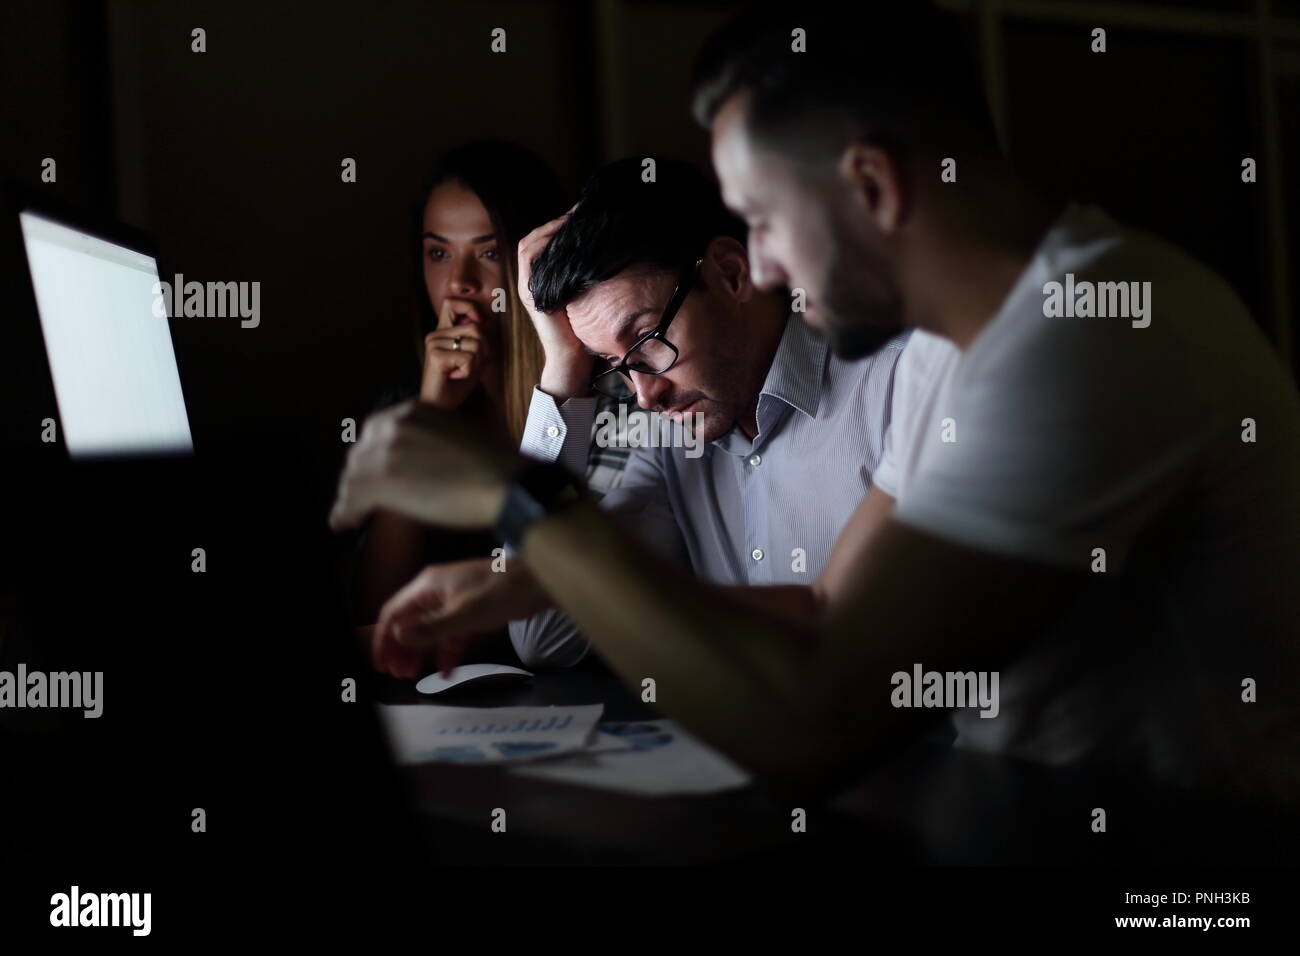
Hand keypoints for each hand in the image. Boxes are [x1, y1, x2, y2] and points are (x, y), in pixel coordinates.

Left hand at [330, 400, 517, 531]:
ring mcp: (384, 450)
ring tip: (349, 513)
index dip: (371, 457)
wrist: (504, 482)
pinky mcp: (381, 480)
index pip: (376, 433)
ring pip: (352, 478)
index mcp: (412, 410)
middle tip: (358, 497)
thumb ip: (431, 437)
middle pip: (360, 454)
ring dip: (350, 498)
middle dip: (358, 477)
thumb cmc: (495, 465)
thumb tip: (420, 459)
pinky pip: (350, 500)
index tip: (371, 471)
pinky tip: (343, 524)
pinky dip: (344, 514)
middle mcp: (393, 423)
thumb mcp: (458, 432)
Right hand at [370, 558, 535, 678]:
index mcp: (428, 586)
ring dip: (420, 652)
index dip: (384, 639)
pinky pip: (451, 634)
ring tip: (414, 675)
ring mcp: (454, 602)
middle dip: (401, 648)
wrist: (538, 583)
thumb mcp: (464, 614)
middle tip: (398, 674)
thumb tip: (398, 636)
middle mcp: (436, 592)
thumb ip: (430, 628)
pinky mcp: (471, 613)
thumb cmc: (500, 592)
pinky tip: (445, 671)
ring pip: (429, 630)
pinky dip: (446, 651)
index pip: (394, 613)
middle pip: (409, 622)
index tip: (381, 664)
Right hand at [418, 300, 494, 409]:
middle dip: (486, 347)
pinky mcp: (436, 356)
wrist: (438, 406)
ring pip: (476, 343)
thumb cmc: (456, 384)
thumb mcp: (474, 359)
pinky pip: (469, 358)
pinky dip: (470, 371)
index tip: (479, 323)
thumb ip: (480, 341)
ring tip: (462, 371)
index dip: (470, 308)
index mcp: (442, 332)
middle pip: (476, 327)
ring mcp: (434, 344)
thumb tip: (489, 323)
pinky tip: (456, 377)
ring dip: (478, 362)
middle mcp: (435, 335)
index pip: (452, 302)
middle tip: (473, 364)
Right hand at [517, 209, 592, 397]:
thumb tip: (602, 253)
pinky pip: (531, 261)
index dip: (556, 226)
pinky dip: (543, 246)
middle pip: (532, 240)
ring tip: (571, 220)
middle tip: (577, 212)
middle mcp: (530, 282)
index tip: (579, 214)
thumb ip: (582, 277)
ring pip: (529, 246)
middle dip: (554, 223)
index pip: (541, 243)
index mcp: (541, 281)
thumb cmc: (582, 331)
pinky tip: (563, 239)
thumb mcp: (583, 297)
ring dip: (549, 229)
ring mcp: (528, 288)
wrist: (572, 360)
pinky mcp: (532, 295)